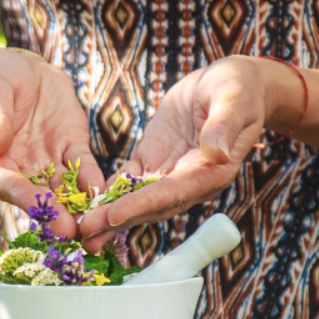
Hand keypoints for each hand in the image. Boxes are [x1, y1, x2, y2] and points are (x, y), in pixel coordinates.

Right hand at [0, 48, 104, 238]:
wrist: (20, 70)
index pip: (8, 184)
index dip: (26, 199)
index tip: (42, 212)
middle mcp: (21, 170)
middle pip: (39, 197)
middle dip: (56, 215)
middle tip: (72, 232)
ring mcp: (48, 162)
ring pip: (64, 190)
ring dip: (78, 207)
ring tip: (93, 224)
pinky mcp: (72, 150)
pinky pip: (83, 169)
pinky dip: (93, 182)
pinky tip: (104, 193)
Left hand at [79, 56, 299, 252]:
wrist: (231, 85)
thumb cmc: (238, 90)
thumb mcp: (234, 100)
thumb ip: (223, 126)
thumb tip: (216, 152)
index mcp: (209, 172)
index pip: (171, 193)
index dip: (142, 205)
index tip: (114, 215)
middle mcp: (188, 182)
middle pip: (148, 206)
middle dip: (116, 220)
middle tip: (84, 233)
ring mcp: (168, 174)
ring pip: (134, 201)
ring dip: (107, 216)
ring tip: (79, 230)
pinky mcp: (152, 161)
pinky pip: (127, 181)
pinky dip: (106, 194)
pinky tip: (84, 206)